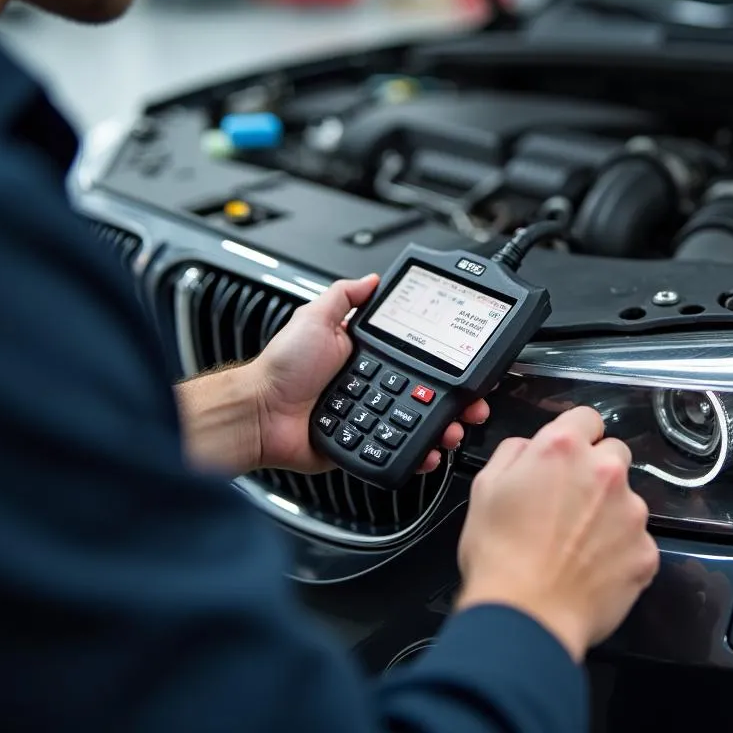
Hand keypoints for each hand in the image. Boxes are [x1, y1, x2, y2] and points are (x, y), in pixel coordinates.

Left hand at [251, 274, 490, 474]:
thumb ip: (343, 296)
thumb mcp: (314, 318)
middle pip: (427, 393)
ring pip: (418, 424)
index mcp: (367, 356)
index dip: (444, 361)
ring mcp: (371, 417)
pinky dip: (418, 454)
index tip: (465, 364)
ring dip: (443, 427)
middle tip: (472, 403)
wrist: (261, 414)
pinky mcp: (364, 446)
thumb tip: (371, 279)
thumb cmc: (282, 368)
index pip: (416, 356)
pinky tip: (430, 451)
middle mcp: (373, 386)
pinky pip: (397, 452)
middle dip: (456, 400)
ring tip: (454, 427)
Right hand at [455, 406, 658, 662]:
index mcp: (564, 447)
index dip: (574, 435)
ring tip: (578, 544)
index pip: (586, 417)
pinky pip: (636, 541)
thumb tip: (531, 447)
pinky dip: (619, 551)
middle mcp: (606, 471)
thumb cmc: (498, 552)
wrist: (526, 616)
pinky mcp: (646, 552)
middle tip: (570, 501)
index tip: (565, 456)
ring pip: (627, 499)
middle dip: (597, 469)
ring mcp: (632, 512)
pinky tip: (593, 570)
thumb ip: (514, 452)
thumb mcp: (486, 486)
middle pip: (615, 453)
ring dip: (609, 512)